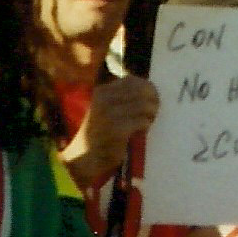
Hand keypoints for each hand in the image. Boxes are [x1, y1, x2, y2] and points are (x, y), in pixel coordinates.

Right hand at [61, 74, 159, 188]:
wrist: (84, 156)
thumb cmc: (99, 132)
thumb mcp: (105, 107)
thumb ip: (122, 97)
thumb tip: (150, 88)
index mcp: (102, 91)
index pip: (132, 81)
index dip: (147, 87)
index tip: (152, 97)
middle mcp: (104, 99)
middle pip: (141, 92)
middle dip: (152, 101)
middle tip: (153, 112)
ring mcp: (110, 114)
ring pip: (144, 106)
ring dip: (150, 114)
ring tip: (147, 121)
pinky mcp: (117, 130)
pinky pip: (142, 122)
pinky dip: (146, 125)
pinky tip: (141, 131)